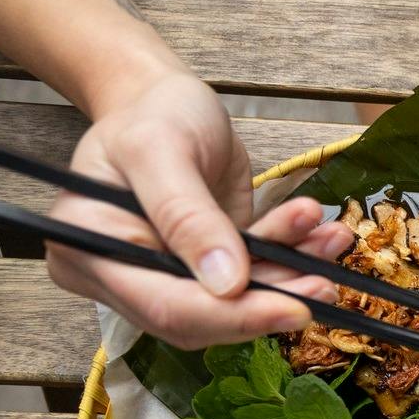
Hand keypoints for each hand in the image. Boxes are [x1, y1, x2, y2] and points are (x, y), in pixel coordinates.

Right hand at [49, 64, 350, 347]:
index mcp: (88, 248)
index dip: (231, 315)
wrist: (164, 101)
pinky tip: (320, 236)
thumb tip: (227, 283)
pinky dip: (290, 260)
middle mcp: (120, 274)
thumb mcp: (163, 149)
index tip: (293, 307)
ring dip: (290, 276)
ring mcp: (162, 276)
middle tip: (326, 283)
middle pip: (202, 316)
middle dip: (270, 300)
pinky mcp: (201, 271)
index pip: (164, 305)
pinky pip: (251, 280)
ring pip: (235, 303)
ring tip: (331, 239)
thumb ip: (188, 216)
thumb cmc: (152, 115)